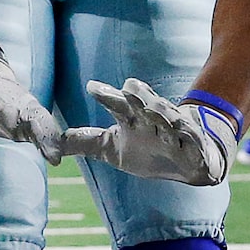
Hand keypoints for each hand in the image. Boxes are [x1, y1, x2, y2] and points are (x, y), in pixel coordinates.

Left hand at [61, 78, 240, 185]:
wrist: (189, 162)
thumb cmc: (148, 150)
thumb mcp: (111, 149)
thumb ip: (86, 142)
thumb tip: (55, 142)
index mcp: (133, 118)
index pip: (117, 103)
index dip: (106, 94)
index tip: (92, 87)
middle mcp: (153, 119)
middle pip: (144, 103)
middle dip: (138, 95)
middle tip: (128, 87)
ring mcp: (175, 131)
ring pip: (168, 116)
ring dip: (162, 111)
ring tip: (152, 107)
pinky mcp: (194, 144)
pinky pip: (191, 136)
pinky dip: (187, 132)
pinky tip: (182, 127)